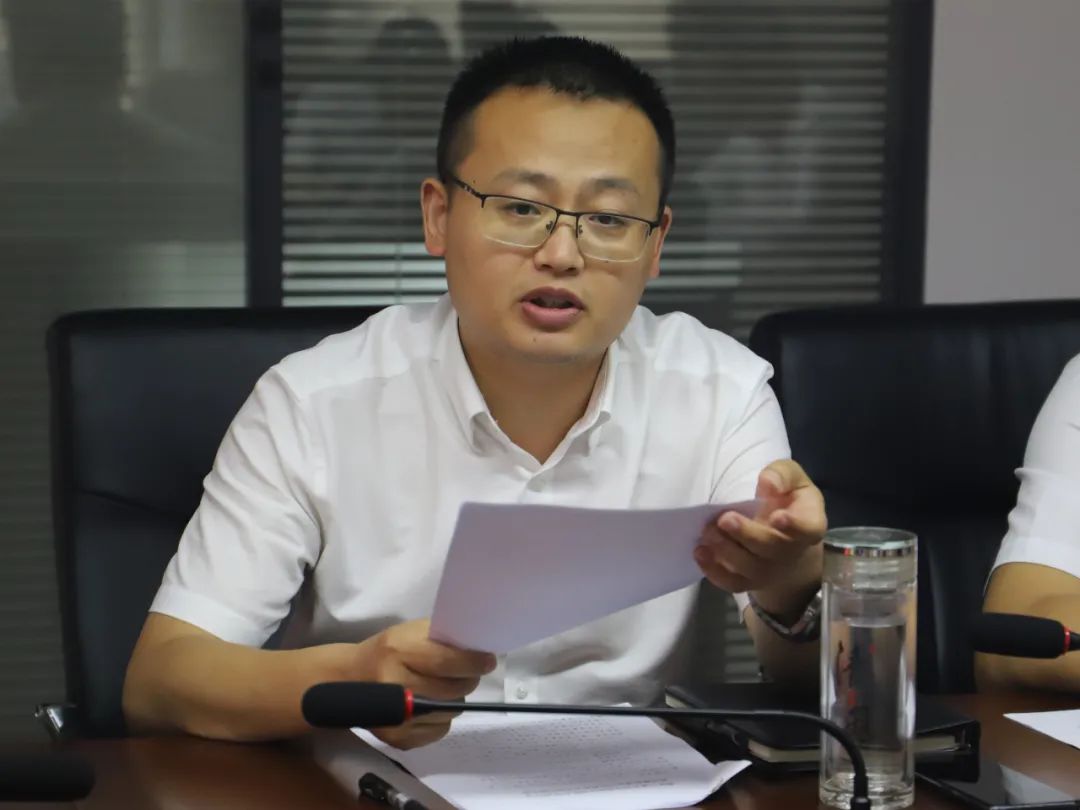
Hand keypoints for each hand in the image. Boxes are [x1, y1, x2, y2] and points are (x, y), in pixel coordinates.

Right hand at [350, 619, 495, 748]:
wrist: (351, 678)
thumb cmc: (388, 650)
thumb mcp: (410, 632)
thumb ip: (442, 638)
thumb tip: (478, 651)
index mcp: (398, 652)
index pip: (447, 662)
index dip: (472, 662)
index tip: (487, 660)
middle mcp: (396, 687)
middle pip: (453, 690)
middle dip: (467, 679)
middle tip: (465, 672)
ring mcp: (396, 718)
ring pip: (451, 711)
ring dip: (454, 698)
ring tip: (442, 686)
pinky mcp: (399, 739)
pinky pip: (440, 729)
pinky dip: (442, 717)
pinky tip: (430, 703)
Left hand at [695, 460, 826, 615]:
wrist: (783, 530)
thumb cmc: (787, 497)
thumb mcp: (791, 477)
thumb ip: (782, 474)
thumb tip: (767, 483)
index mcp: (809, 522)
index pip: (808, 529)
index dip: (795, 526)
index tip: (777, 516)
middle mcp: (792, 550)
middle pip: (773, 549)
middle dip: (747, 535)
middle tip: (724, 519)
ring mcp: (771, 569)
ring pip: (751, 568)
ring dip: (727, 551)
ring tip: (708, 532)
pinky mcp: (750, 580)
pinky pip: (733, 583)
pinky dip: (715, 571)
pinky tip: (700, 552)